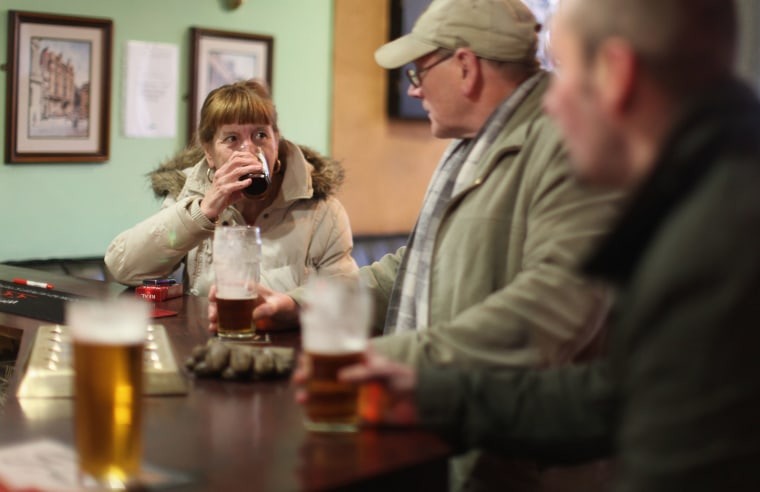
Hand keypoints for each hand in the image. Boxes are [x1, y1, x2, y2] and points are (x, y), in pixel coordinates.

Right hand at [200, 149, 264, 218]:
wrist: (209, 206)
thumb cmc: (221, 196)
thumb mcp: (230, 185)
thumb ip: (240, 182)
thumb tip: (253, 181)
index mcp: (223, 170)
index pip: (234, 157)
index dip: (246, 155)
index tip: (256, 159)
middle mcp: (222, 173)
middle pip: (237, 161)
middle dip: (250, 161)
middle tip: (259, 164)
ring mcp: (222, 181)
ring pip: (237, 171)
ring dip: (250, 169)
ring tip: (258, 169)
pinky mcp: (223, 190)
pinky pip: (234, 185)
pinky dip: (243, 182)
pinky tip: (250, 181)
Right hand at [207, 283, 299, 332]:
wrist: (291, 317)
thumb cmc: (286, 305)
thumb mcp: (279, 305)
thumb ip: (268, 308)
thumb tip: (254, 315)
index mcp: (249, 289)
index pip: (228, 284)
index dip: (217, 289)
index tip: (213, 297)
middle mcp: (242, 298)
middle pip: (221, 300)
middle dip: (213, 307)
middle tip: (213, 316)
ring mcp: (241, 311)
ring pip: (222, 312)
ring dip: (214, 318)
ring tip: (213, 326)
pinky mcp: (243, 322)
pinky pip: (228, 323)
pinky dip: (220, 327)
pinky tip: (216, 332)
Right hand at [292, 348, 418, 426]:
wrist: (421, 402)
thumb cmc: (405, 378)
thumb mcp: (385, 370)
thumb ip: (365, 372)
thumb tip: (340, 377)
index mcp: (357, 358)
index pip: (332, 350)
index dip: (315, 352)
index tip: (303, 357)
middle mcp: (351, 373)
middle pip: (323, 371)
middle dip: (307, 375)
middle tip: (298, 378)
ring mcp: (351, 392)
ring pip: (325, 392)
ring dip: (310, 394)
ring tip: (301, 398)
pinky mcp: (355, 410)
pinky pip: (335, 412)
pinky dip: (321, 413)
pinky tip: (311, 414)